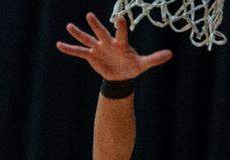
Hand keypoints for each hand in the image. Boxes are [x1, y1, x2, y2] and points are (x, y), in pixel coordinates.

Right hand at [56, 13, 171, 80]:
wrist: (121, 75)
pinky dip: (69, 49)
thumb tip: (171, 54)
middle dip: (95, 25)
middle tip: (89, 15)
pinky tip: (59, 45)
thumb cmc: (132, 67)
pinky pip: (78, 52)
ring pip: (87, 39)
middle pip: (101, 32)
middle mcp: (108, 43)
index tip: (119, 18)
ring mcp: (98, 48)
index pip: (121, 33)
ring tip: (69, 26)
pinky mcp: (91, 55)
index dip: (120, 26)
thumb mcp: (143, 64)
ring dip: (78, 33)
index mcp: (121, 44)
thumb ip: (154, 58)